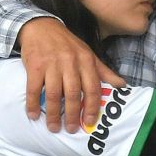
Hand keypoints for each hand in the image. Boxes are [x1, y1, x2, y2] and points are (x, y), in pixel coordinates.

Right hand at [17, 17, 125, 132]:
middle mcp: (70, 62)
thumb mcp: (87, 53)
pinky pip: (34, 89)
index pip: (92, 88)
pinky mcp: (35, 66)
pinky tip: (33, 115)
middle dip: (73, 115)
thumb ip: (103, 71)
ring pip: (54, 94)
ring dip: (53, 114)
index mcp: (86, 61)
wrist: (40, 26)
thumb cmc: (66, 43)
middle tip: (71, 129)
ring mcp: (52, 64)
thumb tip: (122, 85)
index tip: (90, 122)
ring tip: (53, 127)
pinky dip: (33, 104)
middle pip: (73, 94)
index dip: (92, 107)